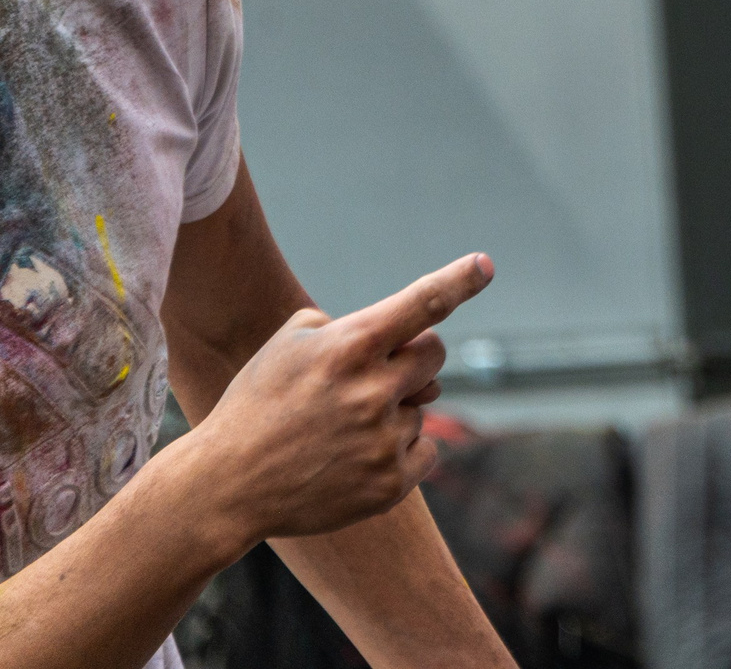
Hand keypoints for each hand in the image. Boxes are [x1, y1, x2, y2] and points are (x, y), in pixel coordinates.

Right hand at [183, 254, 492, 548]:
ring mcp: (383, 441)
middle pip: (435, 354)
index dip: (459, 280)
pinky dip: (400, 449)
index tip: (485, 264)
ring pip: (424, 406)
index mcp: (349, 348)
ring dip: (395, 410)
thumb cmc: (258, 404)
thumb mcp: (288, 345)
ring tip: (340, 428)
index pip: (422, 304)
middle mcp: (373, 391)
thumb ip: (347, 325)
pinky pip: (425, 448)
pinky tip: (355, 456)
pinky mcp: (390, 484)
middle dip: (413, 358)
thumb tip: (404, 334)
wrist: (225, 487)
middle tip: (374, 374)